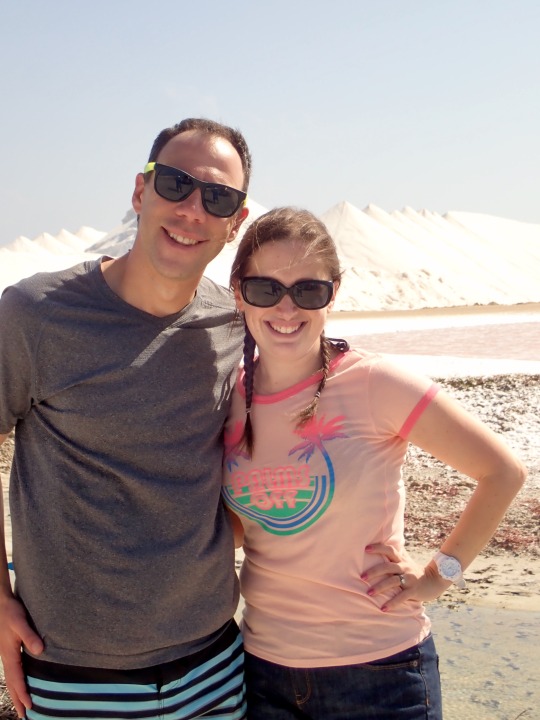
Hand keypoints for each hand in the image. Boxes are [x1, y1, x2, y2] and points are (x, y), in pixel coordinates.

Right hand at [0, 594, 43, 716]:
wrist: (2, 603)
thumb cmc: (11, 612)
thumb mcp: (20, 623)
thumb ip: (30, 636)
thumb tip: (40, 650)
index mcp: (9, 654)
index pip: (17, 679)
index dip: (23, 693)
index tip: (29, 706)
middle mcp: (7, 657)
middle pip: (12, 684)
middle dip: (18, 700)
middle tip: (25, 716)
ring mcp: (7, 655)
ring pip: (12, 679)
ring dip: (17, 693)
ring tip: (23, 706)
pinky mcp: (9, 650)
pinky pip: (13, 671)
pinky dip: (16, 682)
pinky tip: (21, 683)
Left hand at [362, 543, 451, 611]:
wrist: (435, 581)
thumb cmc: (415, 570)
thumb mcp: (406, 560)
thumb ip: (396, 554)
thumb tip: (384, 542)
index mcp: (401, 560)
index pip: (389, 550)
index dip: (378, 548)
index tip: (366, 548)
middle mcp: (404, 567)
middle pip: (388, 567)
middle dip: (374, 571)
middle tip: (362, 577)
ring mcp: (409, 579)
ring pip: (393, 581)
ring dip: (380, 587)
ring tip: (369, 593)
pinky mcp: (413, 591)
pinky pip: (402, 597)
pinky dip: (392, 603)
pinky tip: (383, 609)